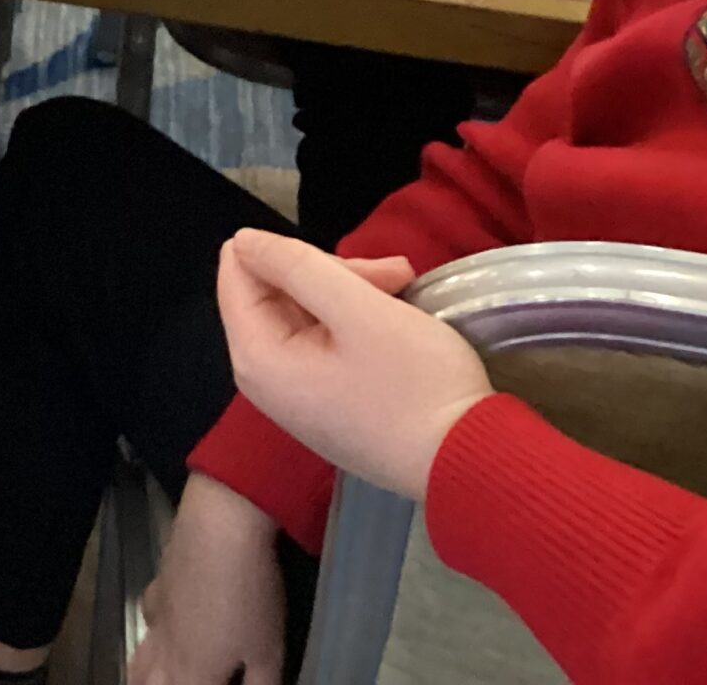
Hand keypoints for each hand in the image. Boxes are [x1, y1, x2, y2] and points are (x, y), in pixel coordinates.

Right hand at [128, 474, 285, 684]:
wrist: (219, 527)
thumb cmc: (249, 596)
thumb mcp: (270, 652)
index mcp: (193, 677)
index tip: (219, 682)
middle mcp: (165, 655)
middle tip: (185, 680)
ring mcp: (156, 619)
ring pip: (136, 663)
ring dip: (145, 678)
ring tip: (163, 678)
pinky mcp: (156, 588)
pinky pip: (146, 625)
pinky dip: (153, 638)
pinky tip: (169, 630)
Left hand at [218, 229, 488, 499]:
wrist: (468, 465)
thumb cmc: (415, 384)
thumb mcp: (358, 309)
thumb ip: (296, 267)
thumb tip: (243, 241)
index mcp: (257, 357)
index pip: (238, 270)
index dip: (292, 252)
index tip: (352, 263)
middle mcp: (265, 381)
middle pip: (276, 292)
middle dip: (333, 273)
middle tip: (396, 275)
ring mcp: (299, 398)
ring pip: (307, 314)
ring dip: (354, 292)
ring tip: (406, 286)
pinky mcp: (330, 406)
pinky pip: (327, 345)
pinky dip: (360, 322)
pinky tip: (399, 315)